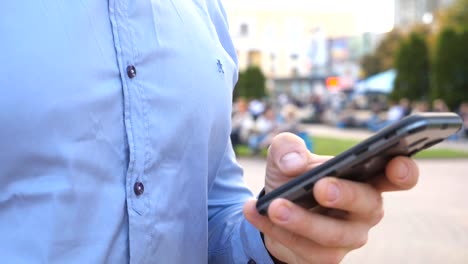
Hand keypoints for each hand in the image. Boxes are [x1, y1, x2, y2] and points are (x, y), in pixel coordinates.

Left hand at [244, 133, 418, 263]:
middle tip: (320, 187)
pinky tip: (255, 212)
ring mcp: (346, 239)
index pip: (397, 177)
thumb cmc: (291, 176)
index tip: (396, 163)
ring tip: (274, 206)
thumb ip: (287, 147)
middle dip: (344, 195)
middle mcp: (364, 212)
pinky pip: (303, 250)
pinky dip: (276, 230)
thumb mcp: (285, 155)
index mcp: (365, 180)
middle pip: (368, 206)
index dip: (404, 171)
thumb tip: (293, 164)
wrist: (272, 207)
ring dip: (301, 220)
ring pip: (331, 236)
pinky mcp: (323, 259)